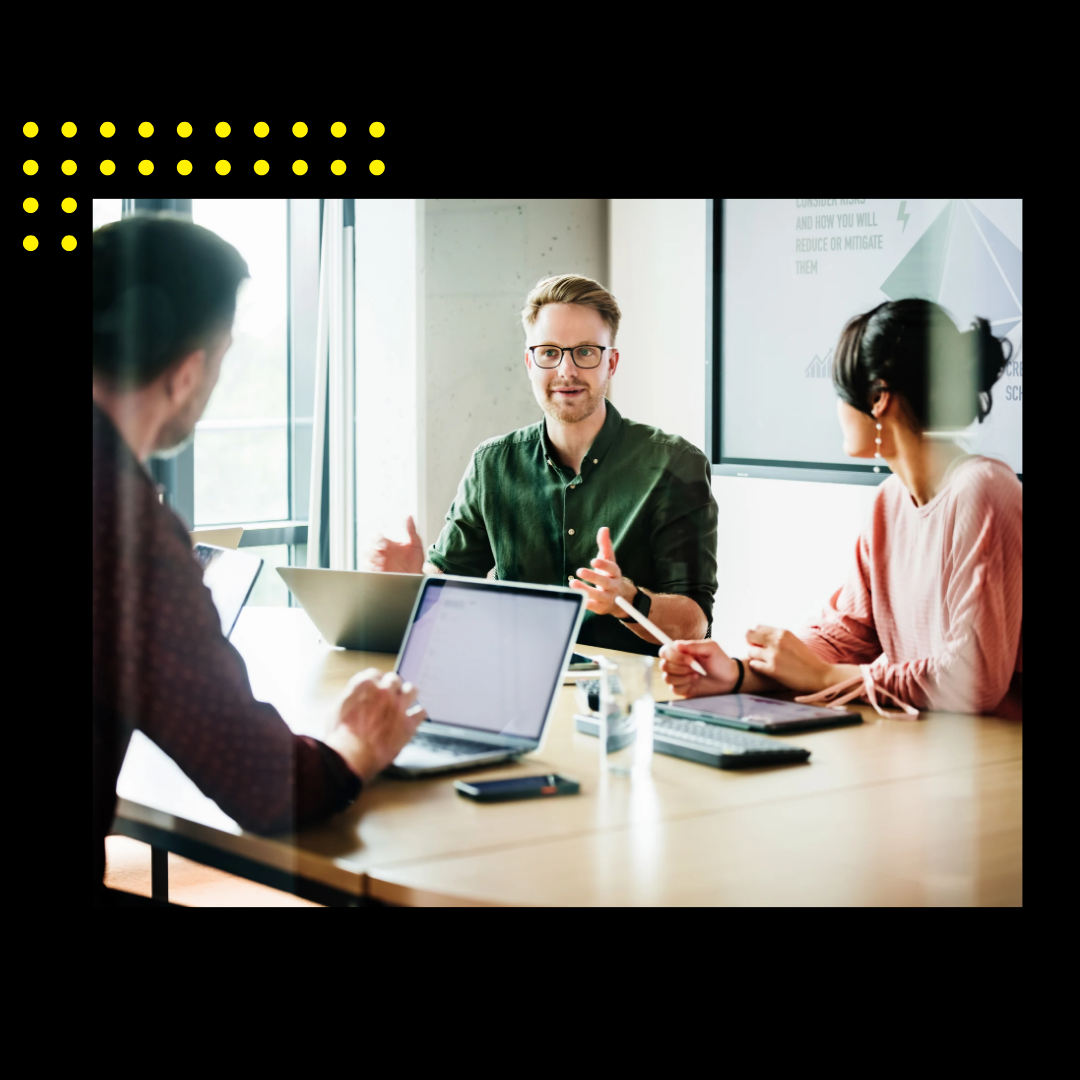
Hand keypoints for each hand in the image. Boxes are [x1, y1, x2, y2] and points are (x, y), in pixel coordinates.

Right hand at [325, 668, 426, 782]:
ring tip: (405, 702)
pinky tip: (414, 718)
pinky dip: (418, 714)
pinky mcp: (409, 724)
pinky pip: (421, 712)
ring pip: (411, 690)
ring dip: (408, 695)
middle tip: (390, 697)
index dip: (378, 681)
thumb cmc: (339, 737)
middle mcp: (384, 691)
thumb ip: (349, 699)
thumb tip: (354, 699)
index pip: (376, 674)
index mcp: (364, 685)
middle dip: (392, 688)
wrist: (351, 756)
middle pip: (394, 680)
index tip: (379, 687)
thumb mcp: (335, 710)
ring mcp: (399, 706)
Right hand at [368, 515, 423, 574]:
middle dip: (371, 551)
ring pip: (365, 560)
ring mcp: (378, 564)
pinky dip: (371, 570)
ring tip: (381, 563)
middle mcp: (381, 554)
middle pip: (366, 549)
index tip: (385, 544)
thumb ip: (411, 530)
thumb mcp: (415, 544)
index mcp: (387, 545)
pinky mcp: (378, 574)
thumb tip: (409, 516)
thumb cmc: (415, 560)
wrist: (417, 576)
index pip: (376, 537)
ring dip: (371, 561)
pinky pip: (368, 571)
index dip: (377, 539)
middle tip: (381, 555)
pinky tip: (381, 570)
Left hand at [570, 526, 634, 616]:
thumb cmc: (609, 575)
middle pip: (604, 582)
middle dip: (592, 577)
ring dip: (585, 590)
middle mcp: (613, 586)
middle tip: (579, 570)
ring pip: (597, 595)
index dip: (603, 565)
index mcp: (615, 573)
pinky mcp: (600, 608)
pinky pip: (592, 606)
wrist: (619, 598)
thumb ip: (605, 545)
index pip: (611, 568)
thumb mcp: (609, 560)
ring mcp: (607, 598)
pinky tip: (575, 598)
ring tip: (572, 583)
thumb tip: (603, 528)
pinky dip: (584, 603)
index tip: (593, 560)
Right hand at [659, 639, 739, 697]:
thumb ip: (694, 645)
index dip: (673, 655)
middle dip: (680, 667)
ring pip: (667, 678)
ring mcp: (678, 677)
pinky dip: (684, 685)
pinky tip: (694, 682)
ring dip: (683, 677)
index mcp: (681, 652)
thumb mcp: (711, 648)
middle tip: (695, 667)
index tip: (690, 658)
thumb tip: (676, 644)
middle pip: (663, 665)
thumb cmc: (720, 661)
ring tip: (696, 675)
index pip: (664, 651)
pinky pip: (674, 689)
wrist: (729, 679)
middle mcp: (676, 664)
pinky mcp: (681, 689)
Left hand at [745, 625, 836, 691]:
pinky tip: (765, 669)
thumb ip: (777, 637)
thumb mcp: (792, 641)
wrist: (819, 675)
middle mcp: (777, 641)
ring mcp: (774, 655)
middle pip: (750, 636)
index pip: (758, 628)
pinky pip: (753, 664)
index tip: (760, 643)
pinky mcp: (772, 669)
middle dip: (751, 643)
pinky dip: (757, 667)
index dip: (756, 636)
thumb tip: (756, 633)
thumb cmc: (805, 659)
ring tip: (764, 662)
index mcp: (783, 632)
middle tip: (758, 652)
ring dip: (755, 657)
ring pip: (751, 651)